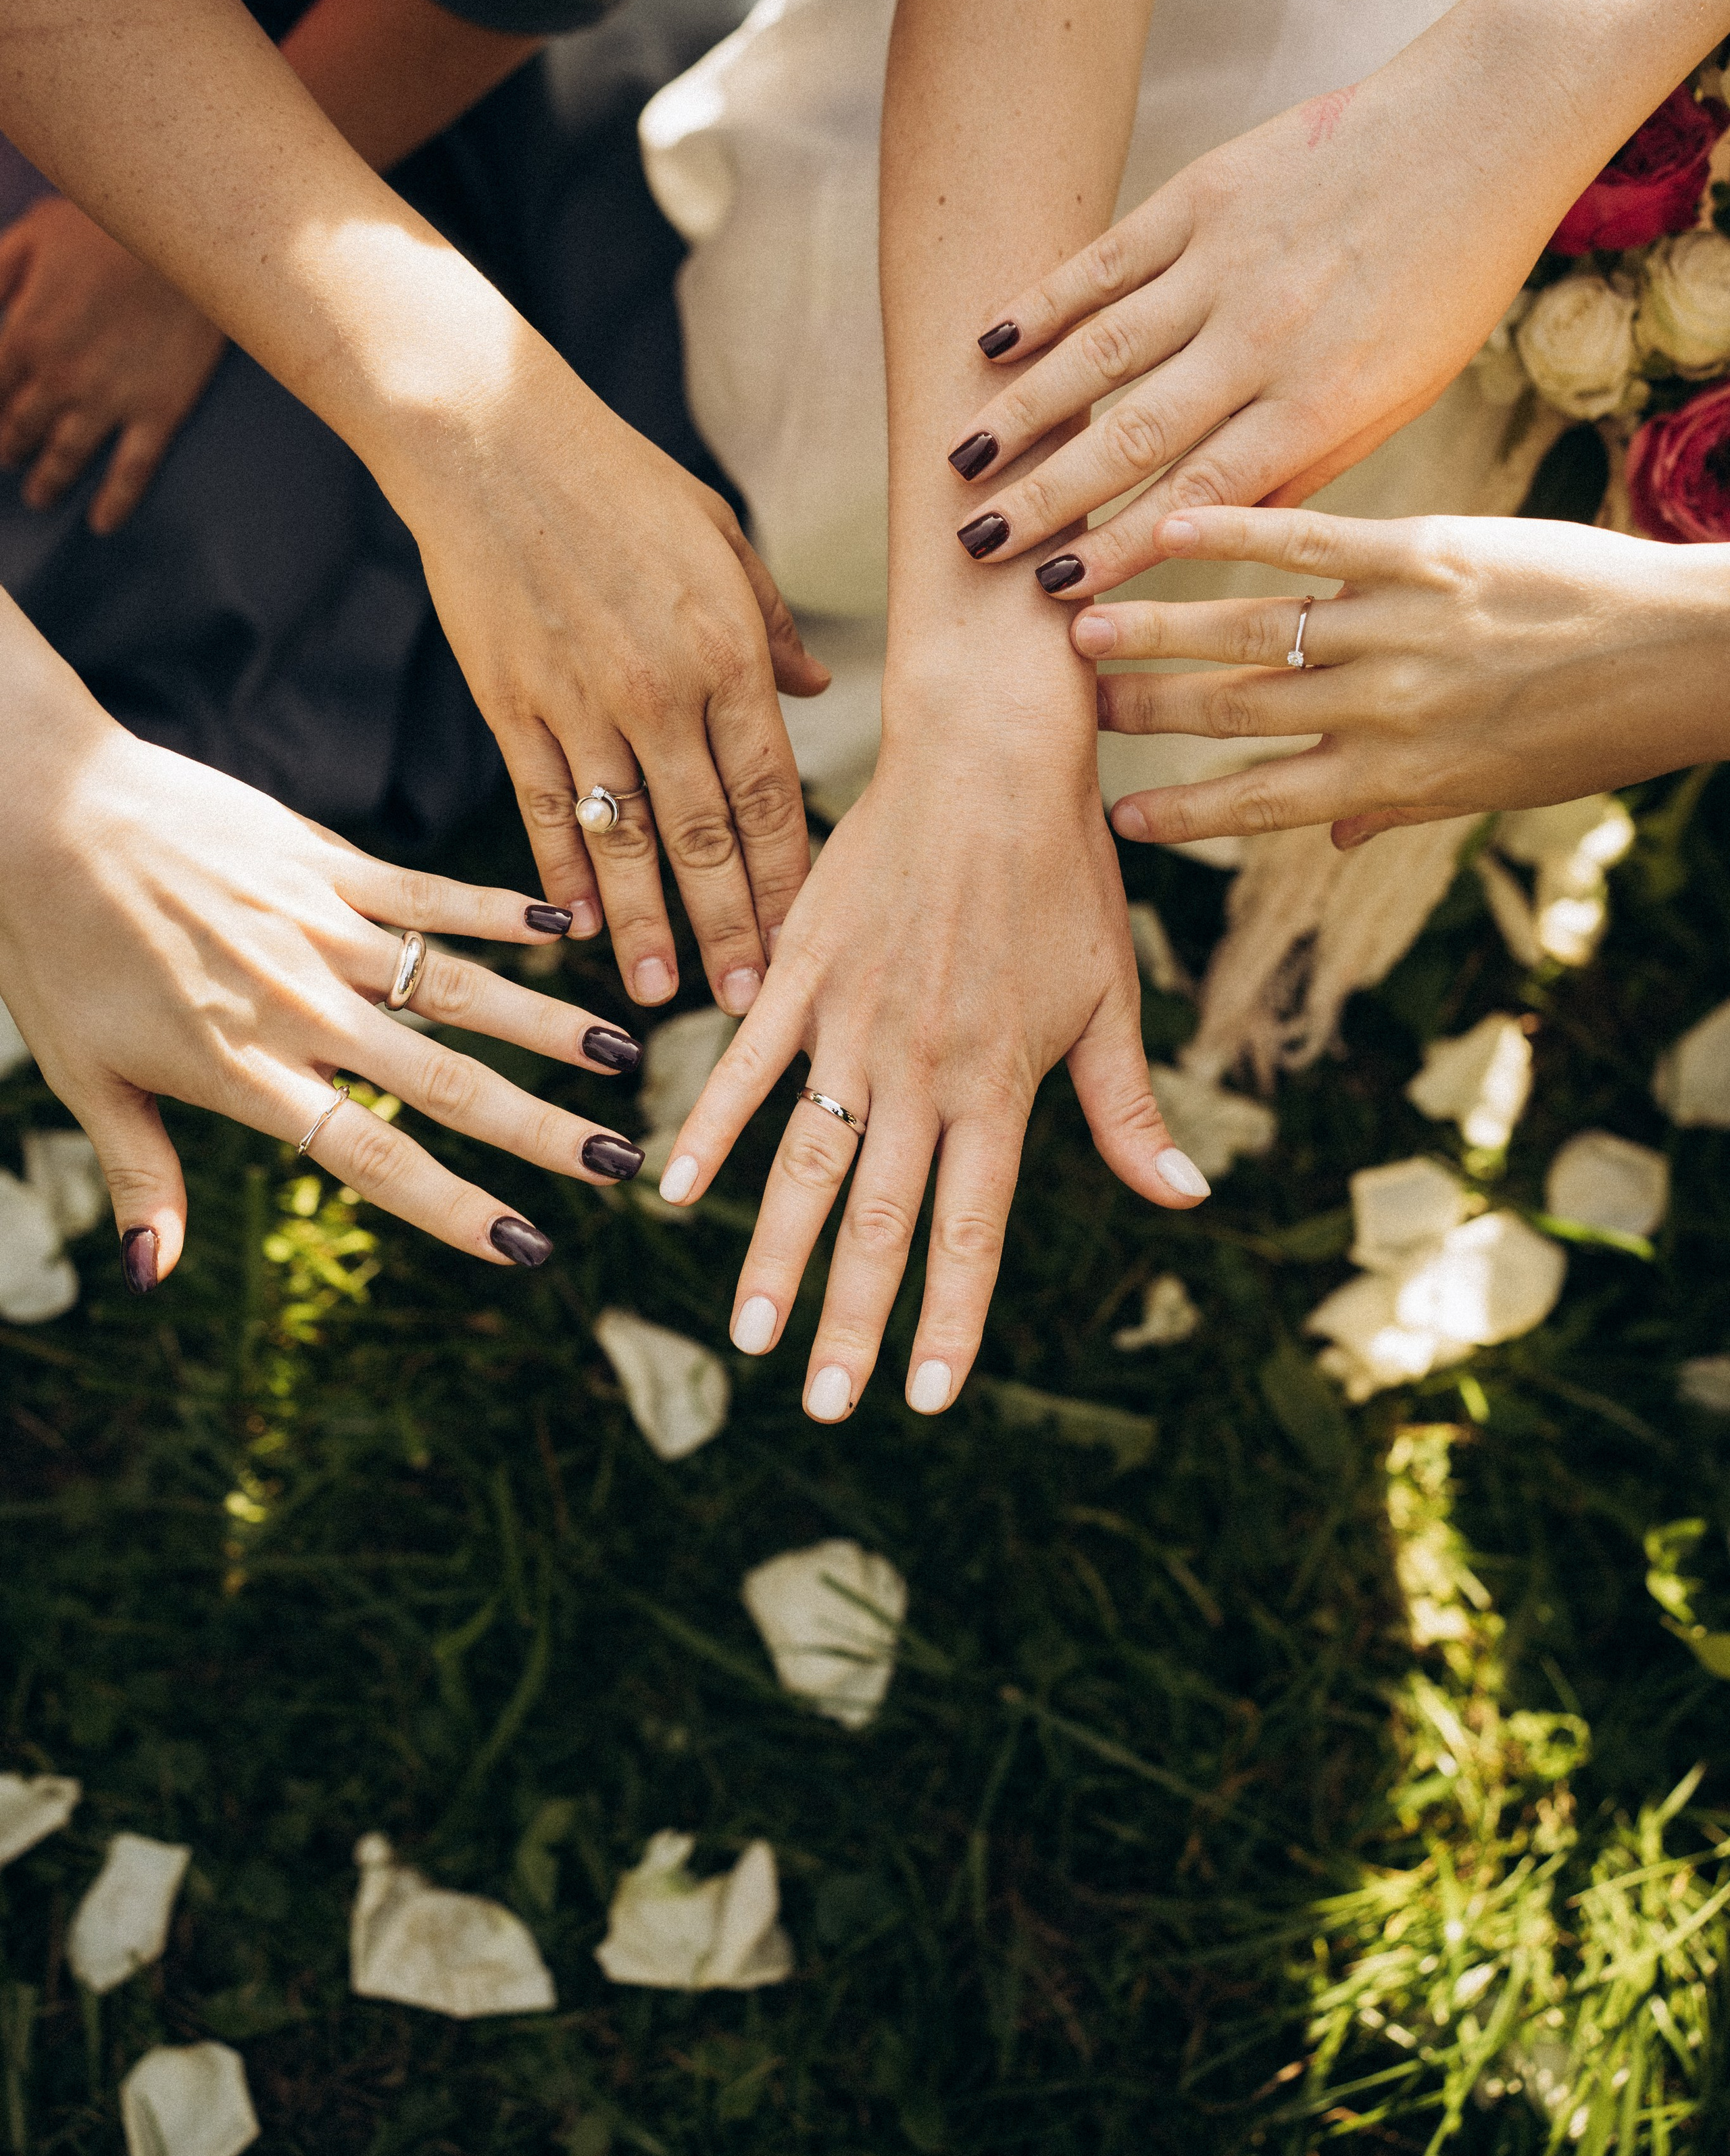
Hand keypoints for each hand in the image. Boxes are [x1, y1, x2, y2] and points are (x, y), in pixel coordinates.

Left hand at [0, 196, 224, 529]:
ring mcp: (111, 399)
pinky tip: (102, 523)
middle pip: (21, 429)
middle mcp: (60, 378)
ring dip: (47, 481)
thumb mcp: (33, 235)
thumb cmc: (108, 224)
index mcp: (24, 333)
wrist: (187, 238)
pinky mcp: (159, 410)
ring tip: (38, 496)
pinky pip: (132, 470)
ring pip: (67, 455)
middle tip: (5, 462)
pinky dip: (114, 502)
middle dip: (7, 450)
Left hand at [0, 691, 656, 1289]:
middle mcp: (298, 1006)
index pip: (372, 1157)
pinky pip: (429, 893)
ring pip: (460, 987)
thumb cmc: (52, 949)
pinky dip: (500, 909)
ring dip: (549, 1024)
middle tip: (623, 1165)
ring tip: (624, 1056)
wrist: (39, 809)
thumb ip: (141, 1177)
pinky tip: (568, 922)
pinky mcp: (325, 862)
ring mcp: (320, 929)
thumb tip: (155, 1278)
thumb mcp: (84, 1078)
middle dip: (543, 1132)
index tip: (528, 1248)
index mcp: (242, 1069)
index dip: (455, 1209)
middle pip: (445, 1082)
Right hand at [402, 360, 830, 1017]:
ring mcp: (579, 703)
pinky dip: (561, 871)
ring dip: (645, 928)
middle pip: (706, 839)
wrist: (490, 435)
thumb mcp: (723, 537)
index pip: (774, 794)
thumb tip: (814, 696)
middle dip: (732, 930)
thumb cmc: (620, 478)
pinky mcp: (508, 703)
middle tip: (749, 1008)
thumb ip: (772, 626)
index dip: (791, 878)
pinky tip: (575, 926)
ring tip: (660, 1000)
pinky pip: (542, 807)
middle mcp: (662, 690)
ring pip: (623, 842)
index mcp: (729, 650)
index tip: (809, 943)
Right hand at [648, 722, 1209, 1423]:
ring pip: (809, 1162)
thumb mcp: (1110, 995)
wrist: (989, 750)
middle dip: (850, 1322)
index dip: (948, 1321)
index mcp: (998, 1082)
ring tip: (746, 1336)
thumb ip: (1128, 1110)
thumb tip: (1183, 1200)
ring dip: (775, 1254)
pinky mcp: (802, 970)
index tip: (927, 1399)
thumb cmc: (1063, 872)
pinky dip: (712, 1128)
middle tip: (824, 1405)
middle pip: (882, 1220)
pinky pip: (749, 1066)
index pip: (971, 1230)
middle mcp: (920, 1067)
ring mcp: (852, 1021)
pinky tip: (676, 1192)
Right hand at [940, 74, 1563, 599]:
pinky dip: (1043, 303)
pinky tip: (988, 346)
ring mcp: (1226, 263)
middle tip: (976, 546)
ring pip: (1102, 353)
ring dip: (1024, 413)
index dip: (1120, 550)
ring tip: (962, 462)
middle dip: (1047, 501)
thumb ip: (1307, 462)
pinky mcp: (1204, 195)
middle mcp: (1263, 338)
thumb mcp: (1400, 393)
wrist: (1483, 126)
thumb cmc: (1448, 280)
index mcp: (1319, 400)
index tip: (1057, 593)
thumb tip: (1214, 534)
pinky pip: (1106, 261)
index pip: (1200, 499)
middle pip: (1133, 437)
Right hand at [1076, 505, 1729, 847]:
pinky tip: (1170, 529)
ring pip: (1254, 631)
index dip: (1182, 815)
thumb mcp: (1492, 789)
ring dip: (1161, 630)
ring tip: (1082, 624)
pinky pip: (1315, 544)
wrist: (1682, 657)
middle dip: (1145, 713)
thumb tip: (1331, 836)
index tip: (1112, 820)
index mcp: (1396, 778)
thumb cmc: (1588, 731)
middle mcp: (1385, 710)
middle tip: (1067, 704)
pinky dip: (1238, 535)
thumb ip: (1398, 804)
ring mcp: (1401, 629)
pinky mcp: (1428, 555)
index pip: (1261, 803)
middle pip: (1235, 714)